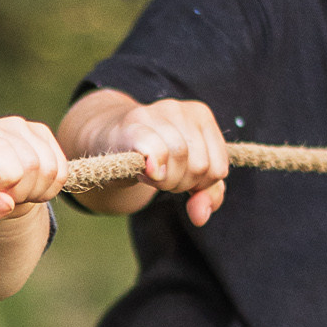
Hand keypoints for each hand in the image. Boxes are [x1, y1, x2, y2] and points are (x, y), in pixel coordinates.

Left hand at [0, 114, 66, 229]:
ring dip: (38, 191)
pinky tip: (34, 187)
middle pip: (31, 164)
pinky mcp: (42, 133)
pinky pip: (62, 168)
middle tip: (10, 196)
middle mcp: (1, 127)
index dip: (6, 181)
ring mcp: (25, 127)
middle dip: (23, 191)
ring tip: (20, 192)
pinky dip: (52, 187)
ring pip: (50, 168)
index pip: (1, 152)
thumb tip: (6, 203)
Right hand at [118, 95, 229, 225]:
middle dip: (181, 184)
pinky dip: (155, 166)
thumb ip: (206, 194)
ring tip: (151, 175)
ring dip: (165, 180)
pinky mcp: (132, 125)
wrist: (108, 140)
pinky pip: (155, 149)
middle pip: (200, 165)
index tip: (180, 179)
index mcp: (202, 117)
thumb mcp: (186, 173)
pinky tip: (148, 173)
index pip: (219, 167)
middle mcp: (182, 110)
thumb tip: (200, 216)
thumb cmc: (153, 157)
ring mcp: (157, 113)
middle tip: (162, 178)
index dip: (200, 186)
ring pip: (180, 157)